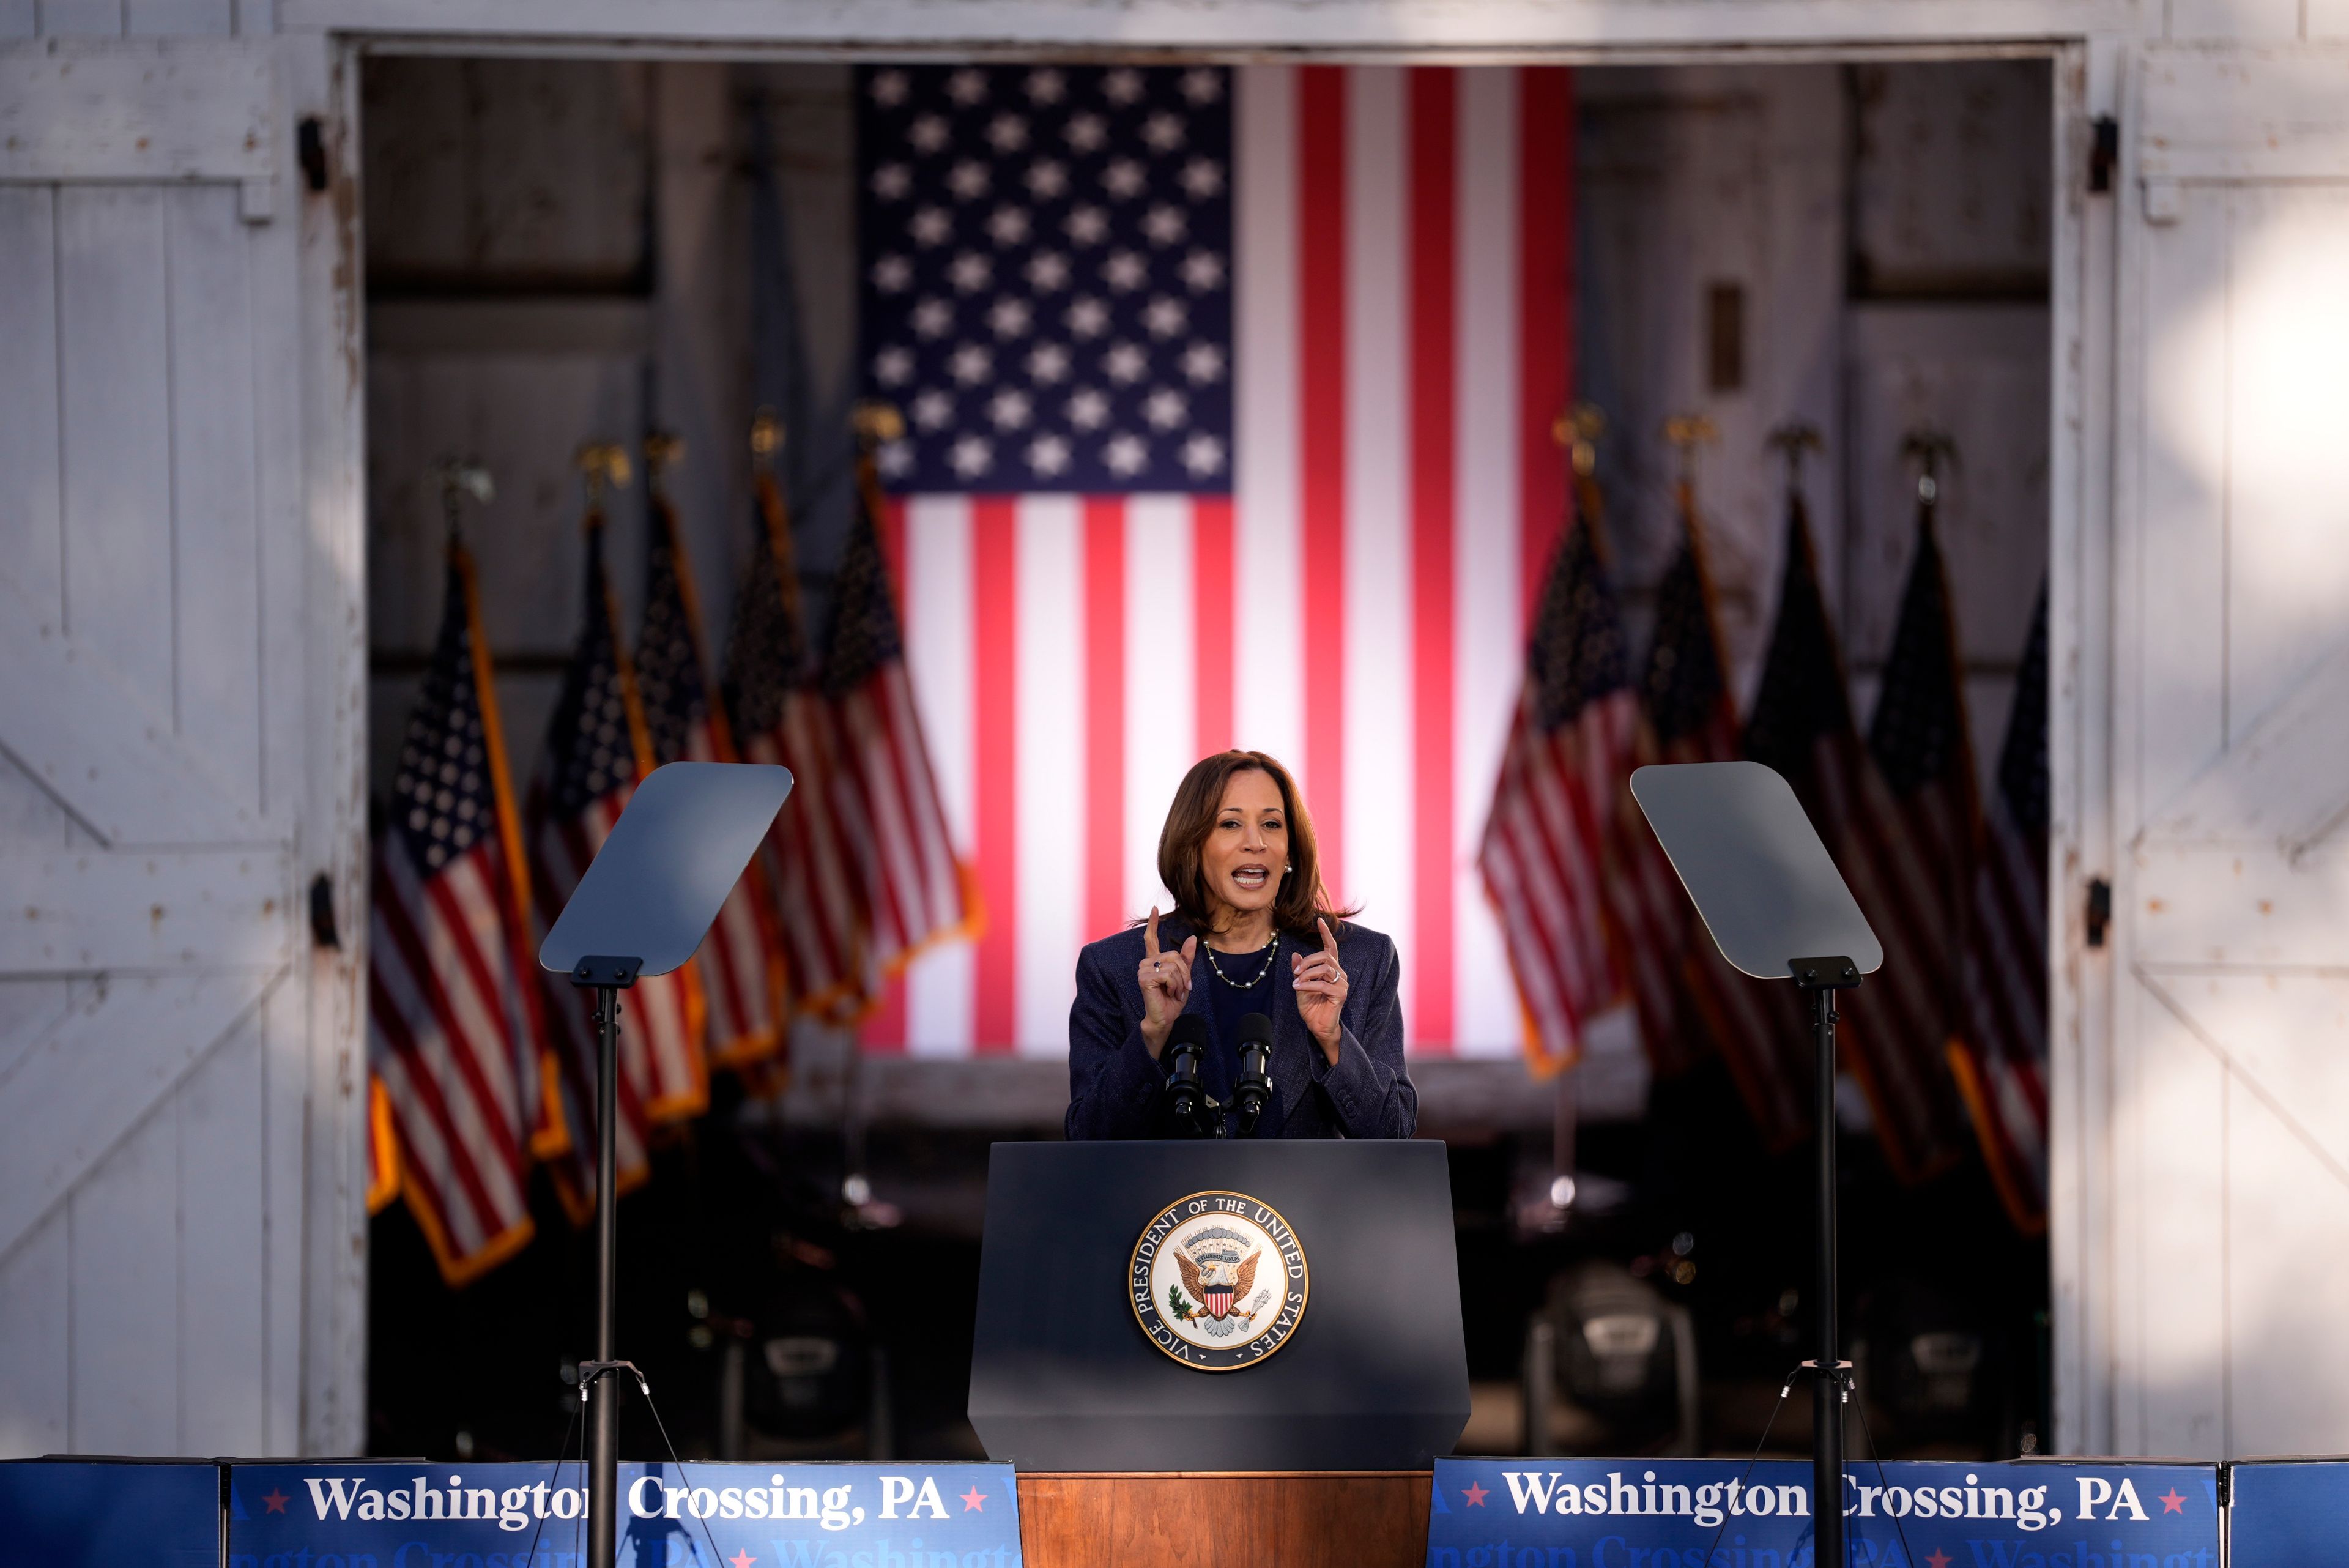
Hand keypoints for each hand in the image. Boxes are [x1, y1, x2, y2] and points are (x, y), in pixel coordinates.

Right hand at [1137, 906, 1195, 1057]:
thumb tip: (1191, 938)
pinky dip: (1175, 985)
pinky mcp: (1144, 978)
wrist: (1165, 1018)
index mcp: (1154, 961)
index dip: (1153, 923)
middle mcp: (1146, 962)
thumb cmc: (1172, 1000)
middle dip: (1184, 972)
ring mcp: (1143, 969)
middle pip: (1174, 955)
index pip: (1150, 939)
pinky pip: (1169, 974)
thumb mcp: (1183, 977)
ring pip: (1173, 965)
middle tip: (1183, 987)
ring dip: (1181, 981)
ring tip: (1175, 992)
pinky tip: (1170, 993)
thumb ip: (1186, 959)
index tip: (1155, 909)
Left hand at [1291, 916, 1348, 1060]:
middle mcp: (1339, 974)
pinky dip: (1308, 985)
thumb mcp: (1301, 985)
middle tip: (1295, 973)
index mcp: (1331, 969)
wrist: (1317, 1027)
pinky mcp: (1340, 994)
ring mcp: (1342, 983)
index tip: (1320, 920)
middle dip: (1307, 962)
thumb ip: (1300, 971)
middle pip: (1324, 956)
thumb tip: (1295, 955)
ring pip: (1324, 968)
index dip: (1326, 934)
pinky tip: (1298, 988)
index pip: (1331, 948)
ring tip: (1296, 983)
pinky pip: (1323, 984)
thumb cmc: (1311, 1007)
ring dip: (1306, 974)